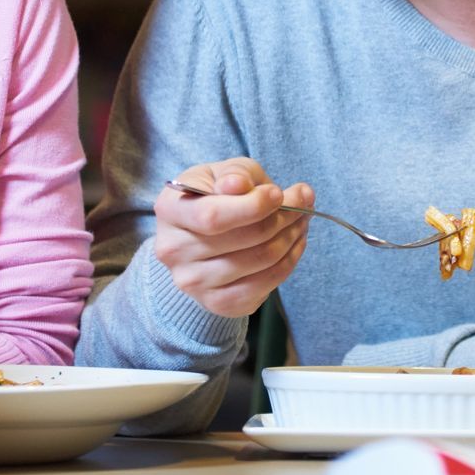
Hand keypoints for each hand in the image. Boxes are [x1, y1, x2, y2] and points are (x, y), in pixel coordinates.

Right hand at [154, 159, 311, 317]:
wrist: (201, 233)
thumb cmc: (216, 194)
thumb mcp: (224, 171)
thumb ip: (235, 174)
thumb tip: (240, 185)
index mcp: (170, 210)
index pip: (213, 216)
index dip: (253, 206)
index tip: (279, 193)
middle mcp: (173, 251)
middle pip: (244, 239)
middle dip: (284, 217)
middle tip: (304, 200)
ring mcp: (193, 282)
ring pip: (260, 261)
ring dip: (292, 237)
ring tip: (302, 219)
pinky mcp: (216, 303)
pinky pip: (263, 287)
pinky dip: (288, 262)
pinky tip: (294, 243)